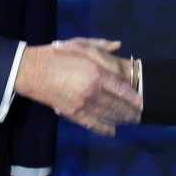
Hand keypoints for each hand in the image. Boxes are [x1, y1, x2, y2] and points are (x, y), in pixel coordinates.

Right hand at [16, 39, 141, 135]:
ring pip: (108, 116)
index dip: (134, 98)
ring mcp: (83, 104)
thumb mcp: (79, 44)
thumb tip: (118, 45)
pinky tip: (112, 131)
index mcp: (96, 73)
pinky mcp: (73, 114)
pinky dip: (104, 129)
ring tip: (130, 121)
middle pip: (118, 106)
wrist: (32, 71)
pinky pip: (93, 124)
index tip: (142, 103)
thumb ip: (100, 45)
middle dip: (131, 112)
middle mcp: (92, 91)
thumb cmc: (58, 55)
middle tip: (139, 116)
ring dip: (121, 120)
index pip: (122, 90)